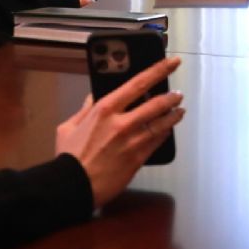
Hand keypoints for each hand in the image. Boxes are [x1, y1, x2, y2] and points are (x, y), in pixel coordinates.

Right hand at [55, 56, 185, 206]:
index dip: (159, 70)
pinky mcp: (138, 158)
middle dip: (172, 96)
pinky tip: (168, 130)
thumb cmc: (69, 157)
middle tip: (178, 94)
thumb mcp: (69, 126)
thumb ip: (84, 110)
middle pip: (157, 103)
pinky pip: (158, 141)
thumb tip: (93, 97)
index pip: (138, 83)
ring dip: (174, 115)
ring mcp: (133, 141)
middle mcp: (122, 122)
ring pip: (162, 123)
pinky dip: (166, 133)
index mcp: (105, 109)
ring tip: (179, 110)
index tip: (172, 63)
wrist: (73, 185)